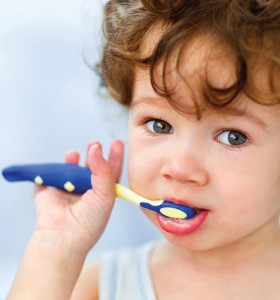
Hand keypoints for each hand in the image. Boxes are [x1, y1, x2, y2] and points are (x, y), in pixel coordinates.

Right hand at [32, 139, 123, 254]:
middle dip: (93, 154)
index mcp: (102, 194)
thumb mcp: (105, 195)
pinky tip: (58, 165)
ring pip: (70, 169)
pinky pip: (49, 176)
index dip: (114, 157)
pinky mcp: (49, 192)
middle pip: (90, 167)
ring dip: (72, 159)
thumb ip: (103, 170)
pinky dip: (51, 170)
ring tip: (74, 154)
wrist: (65, 238)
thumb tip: (96, 148)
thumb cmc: (90, 222)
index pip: (110, 172)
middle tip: (94, 143)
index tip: (117, 142)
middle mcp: (85, 192)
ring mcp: (66, 192)